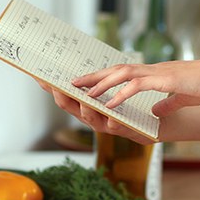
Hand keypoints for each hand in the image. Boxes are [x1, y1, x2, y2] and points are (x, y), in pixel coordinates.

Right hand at [35, 80, 154, 143]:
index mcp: (90, 107)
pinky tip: (112, 119)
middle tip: (53, 85)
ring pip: (92, 120)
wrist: (160, 123)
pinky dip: (114, 123)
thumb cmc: (135, 108)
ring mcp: (110, 126)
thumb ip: (98, 84)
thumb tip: (80, 67)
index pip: (67, 96)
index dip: (52, 88)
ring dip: (86, 110)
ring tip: (82, 100)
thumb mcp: (113, 94)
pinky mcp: (127, 132)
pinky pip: (119, 128)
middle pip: (72, 109)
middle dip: (62, 97)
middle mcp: (96, 118)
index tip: (39, 76)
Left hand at [73, 58, 199, 117]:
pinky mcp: (164, 80)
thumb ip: (167, 103)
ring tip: (82, 92)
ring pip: (120, 74)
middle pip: (114, 70)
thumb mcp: (182, 97)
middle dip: (91, 76)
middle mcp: (151, 70)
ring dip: (100, 83)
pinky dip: (120, 94)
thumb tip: (157, 110)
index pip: (122, 73)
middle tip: (70, 82)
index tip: (85, 82)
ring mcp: (156, 74)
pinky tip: (108, 103)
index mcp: (154, 74)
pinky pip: (136, 86)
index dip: (102, 77)